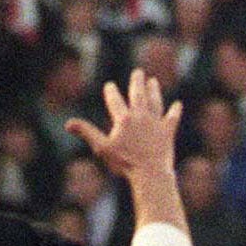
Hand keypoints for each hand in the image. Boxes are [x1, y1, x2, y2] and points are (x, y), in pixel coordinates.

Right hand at [66, 68, 181, 181]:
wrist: (150, 173)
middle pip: (138, 93)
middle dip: (137, 81)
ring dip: (154, 90)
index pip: (115, 99)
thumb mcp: (102, 148)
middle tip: (138, 72)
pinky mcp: (168, 131)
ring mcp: (155, 122)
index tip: (110, 86)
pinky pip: (172, 118)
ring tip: (153, 81)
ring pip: (155, 101)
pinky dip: (175, 111)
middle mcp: (140, 115)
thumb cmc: (124, 163)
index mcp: (123, 118)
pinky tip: (177, 105)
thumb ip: (86, 132)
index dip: (111, 91)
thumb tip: (67, 123)